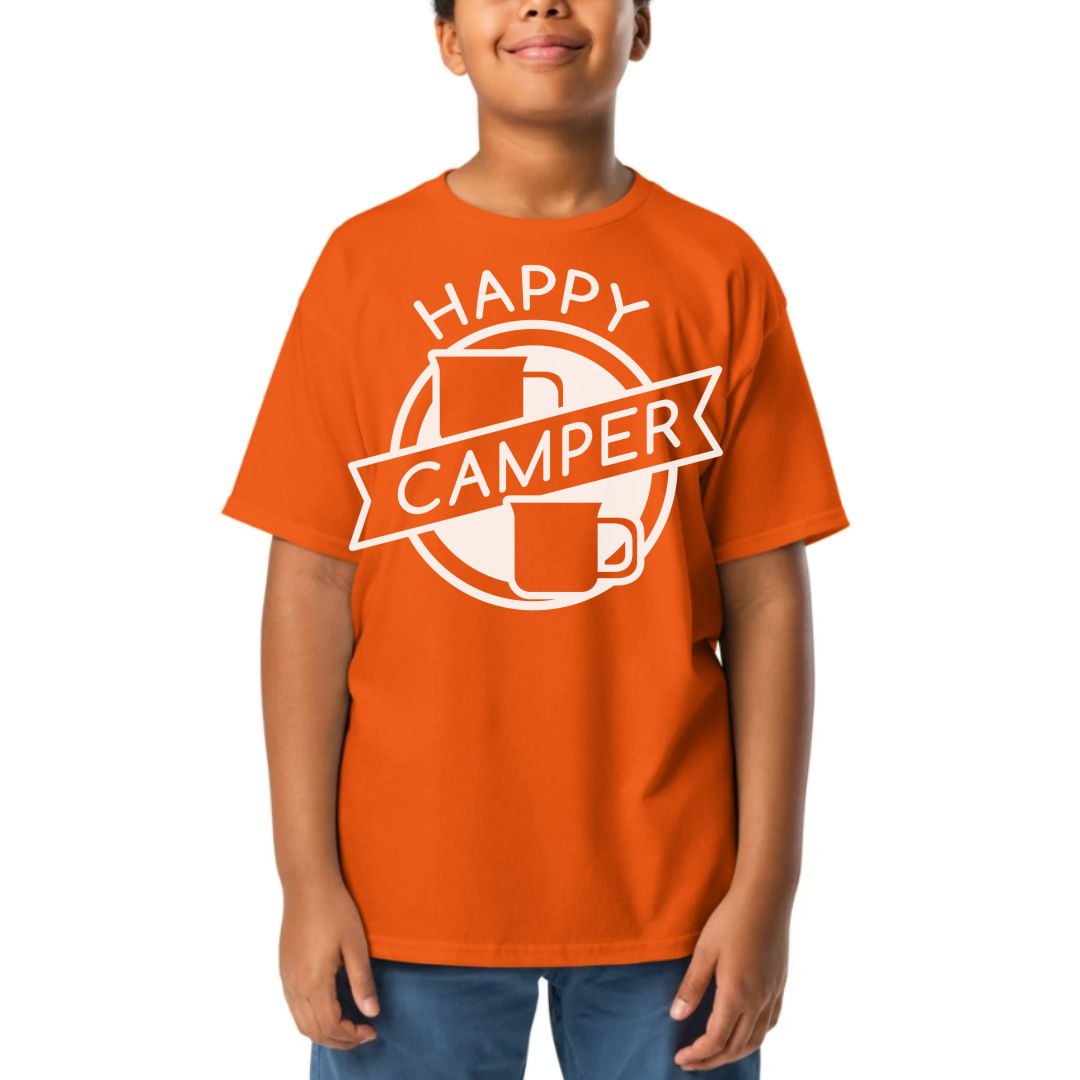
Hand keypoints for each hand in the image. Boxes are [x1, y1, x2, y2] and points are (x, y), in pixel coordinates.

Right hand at [279, 875, 380, 1049]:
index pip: (330, 1026)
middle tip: (363, 1034)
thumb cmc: (334, 909)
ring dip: (324, 1032)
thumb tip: (372, 1013)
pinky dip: (312, 1019)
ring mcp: (287, 978)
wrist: (307, 884)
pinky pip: (295, 1008)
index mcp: (313, 981)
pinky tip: (331, 1010)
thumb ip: (362, 981)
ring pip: (301, 1022)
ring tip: (349, 1027)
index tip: (371, 1031)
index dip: (352, 1035)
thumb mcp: (355, 944)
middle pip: (313, 1031)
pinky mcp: (285, 969)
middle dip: (339, 1040)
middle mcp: (295, 985)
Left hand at [669, 881, 790, 1070]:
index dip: (698, 1054)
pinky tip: (744, 1033)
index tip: (680, 1058)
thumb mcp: (704, 951)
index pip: (716, 1040)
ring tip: (713, 1055)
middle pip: (736, 1046)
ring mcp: (773, 993)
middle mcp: (759, 1001)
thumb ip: (692, 986)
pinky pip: (770, 1023)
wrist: (767, 896)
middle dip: (712, 1060)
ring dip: (733, 1053)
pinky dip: (754, 1037)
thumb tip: (677, 1016)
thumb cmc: (731, 919)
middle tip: (690, 1063)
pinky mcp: (780, 984)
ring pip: (756, 1039)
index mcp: (737, 994)